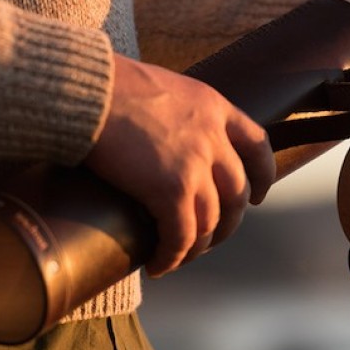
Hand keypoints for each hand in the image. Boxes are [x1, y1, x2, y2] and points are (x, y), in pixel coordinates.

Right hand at [84, 55, 274, 276]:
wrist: (87, 91)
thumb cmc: (108, 86)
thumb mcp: (162, 87)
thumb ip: (178, 112)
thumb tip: (165, 135)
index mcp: (214, 107)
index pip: (257, 145)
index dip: (262, 177)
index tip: (258, 196)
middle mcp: (213, 137)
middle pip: (237, 193)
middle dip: (228, 223)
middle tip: (210, 237)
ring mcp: (196, 165)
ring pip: (211, 221)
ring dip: (197, 246)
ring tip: (179, 256)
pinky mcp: (171, 190)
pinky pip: (181, 236)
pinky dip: (172, 256)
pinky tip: (159, 264)